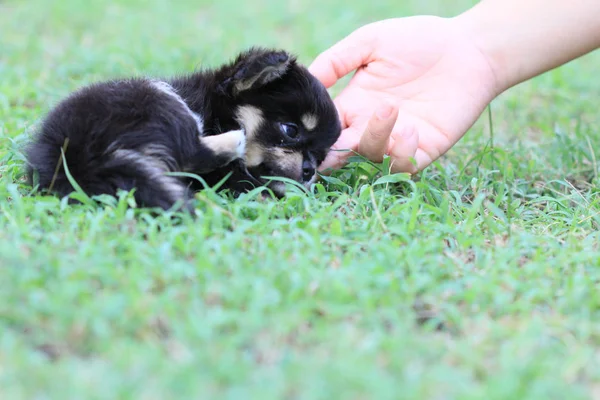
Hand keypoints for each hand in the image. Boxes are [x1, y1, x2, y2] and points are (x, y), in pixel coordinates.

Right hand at [309, 16, 499, 172]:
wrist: (469, 48)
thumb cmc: (419, 40)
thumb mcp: (371, 42)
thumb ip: (337, 59)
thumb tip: (307, 78)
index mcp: (355, 104)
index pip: (327, 127)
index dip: (315, 134)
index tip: (306, 133)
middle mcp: (372, 126)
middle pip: (343, 151)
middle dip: (334, 153)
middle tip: (336, 144)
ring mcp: (397, 139)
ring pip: (371, 157)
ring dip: (374, 138)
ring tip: (390, 108)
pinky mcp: (424, 149)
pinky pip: (403, 165)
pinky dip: (402, 153)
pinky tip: (411, 128)